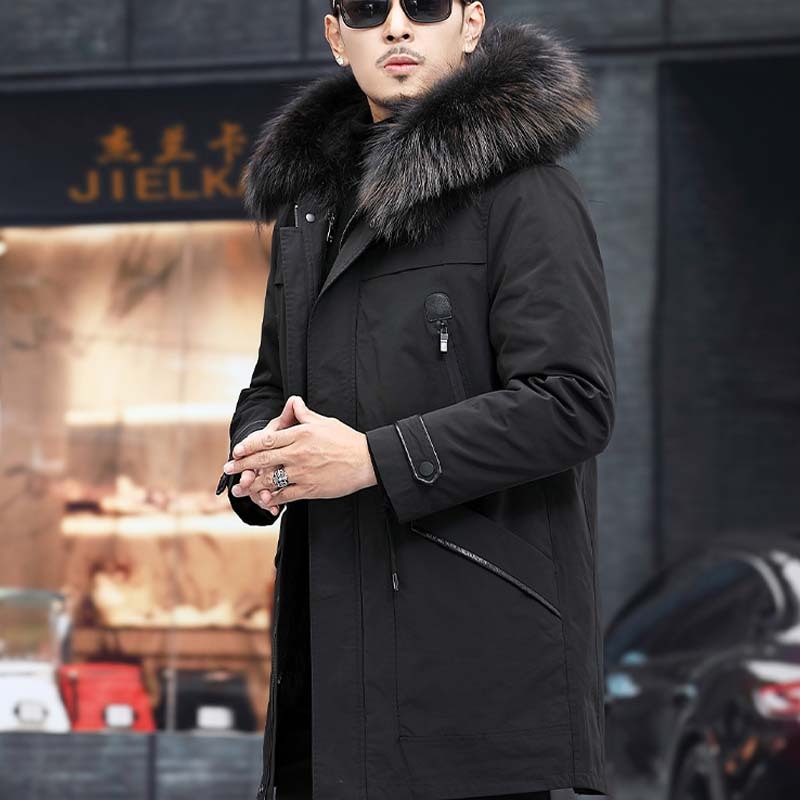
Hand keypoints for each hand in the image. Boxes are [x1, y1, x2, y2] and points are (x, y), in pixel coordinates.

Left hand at [223, 395, 376, 508]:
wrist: (367, 461)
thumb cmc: (346, 440)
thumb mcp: (325, 422)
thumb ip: (304, 414)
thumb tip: (294, 402)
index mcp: (301, 434)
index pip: (268, 439)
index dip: (248, 446)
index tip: (237, 451)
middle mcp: (299, 453)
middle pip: (263, 459)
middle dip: (242, 464)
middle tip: (228, 469)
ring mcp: (303, 472)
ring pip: (270, 479)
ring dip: (252, 484)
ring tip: (239, 487)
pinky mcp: (310, 488)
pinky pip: (285, 494)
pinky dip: (271, 497)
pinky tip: (262, 499)